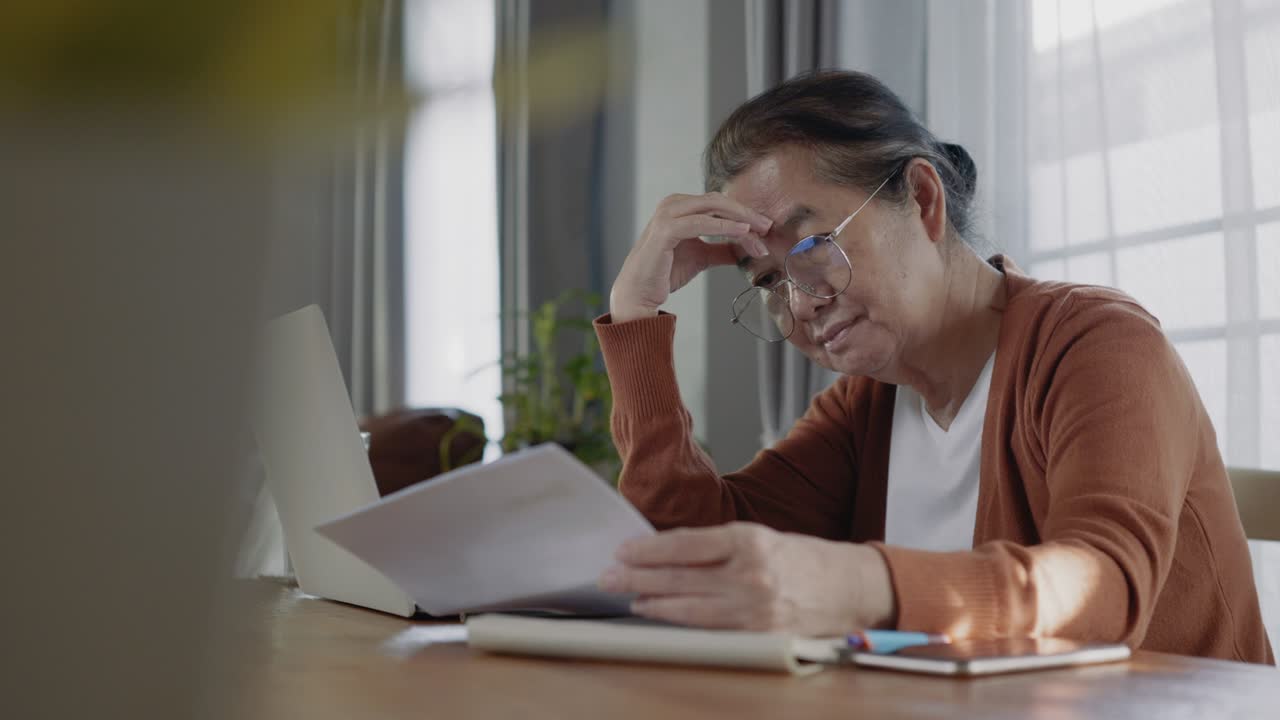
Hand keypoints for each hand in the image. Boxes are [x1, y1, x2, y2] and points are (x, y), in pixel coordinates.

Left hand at [597, 522, 896, 634]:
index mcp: (749, 540)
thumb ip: (717, 547)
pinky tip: (660, 616)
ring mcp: (755, 610)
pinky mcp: (760, 637)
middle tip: (608, 576)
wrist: (853, 588)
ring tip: (627, 597)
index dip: (648, 549)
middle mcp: (751, 574)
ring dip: (651, 602)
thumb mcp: (761, 538)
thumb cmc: (803, 560)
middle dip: (637, 577)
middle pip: (679, 576)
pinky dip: (680, 623)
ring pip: (688, 608)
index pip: (685, 544)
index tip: (622, 550)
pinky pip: (709, 631)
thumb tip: (665, 552)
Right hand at [609, 193, 772, 322]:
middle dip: (746, 213)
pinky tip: (742, 231)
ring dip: (739, 220)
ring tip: (759, 233)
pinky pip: (700, 223)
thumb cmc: (664, 273)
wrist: (639, 292)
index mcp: (680, 207)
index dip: (744, 213)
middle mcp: (672, 204)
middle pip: (718, 201)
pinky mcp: (665, 230)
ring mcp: (667, 214)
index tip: (765, 229)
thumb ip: (721, 249)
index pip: (718, 204)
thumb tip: (746, 247)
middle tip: (768, 226)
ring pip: (712, 208)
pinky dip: (723, 226)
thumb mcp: (701, 257)